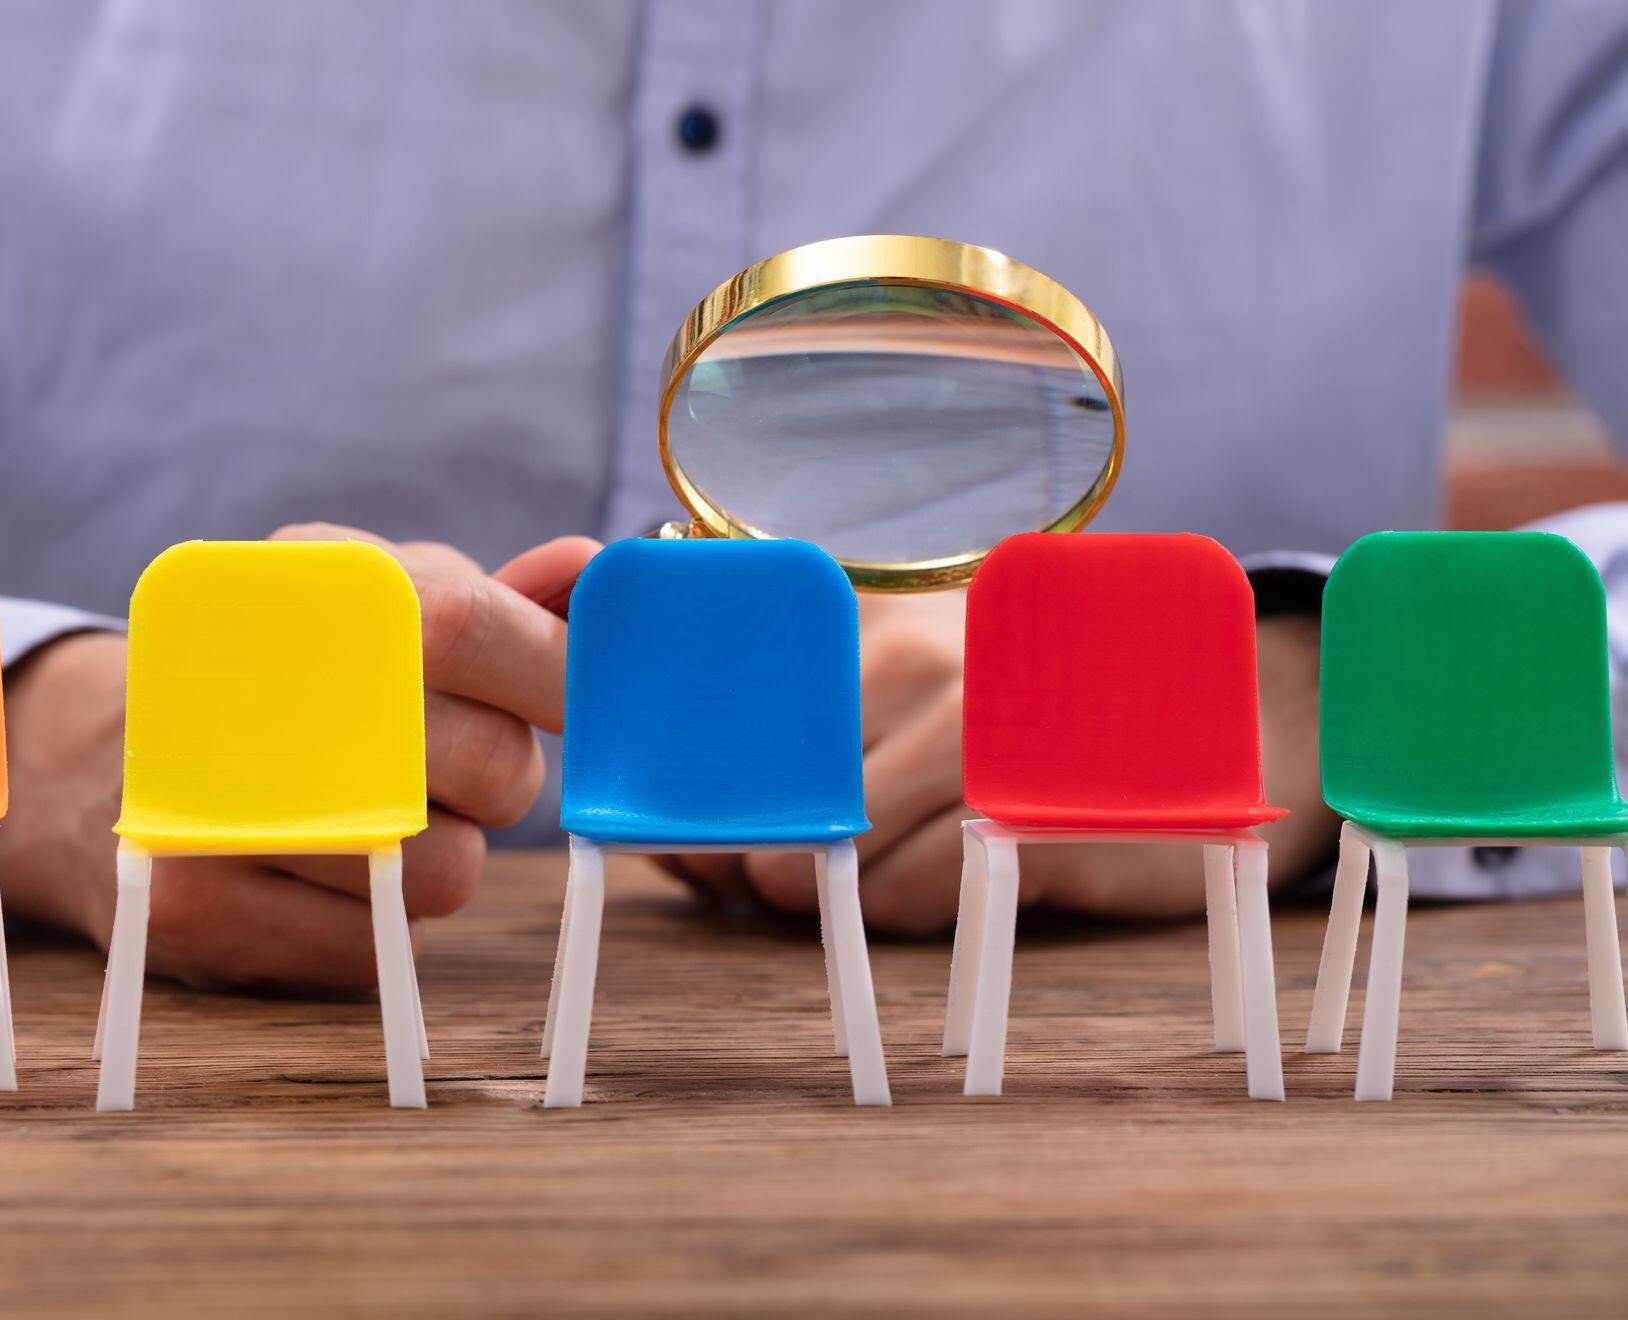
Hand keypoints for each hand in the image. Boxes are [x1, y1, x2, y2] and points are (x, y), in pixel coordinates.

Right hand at [0, 525, 598, 990]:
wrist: (91, 761)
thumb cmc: (284, 678)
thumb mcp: (377, 610)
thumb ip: (495, 603)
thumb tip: (595, 571)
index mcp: (308, 593)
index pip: (469, 625)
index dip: (555, 675)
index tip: (585, 705)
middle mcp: (249, 688)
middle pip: (487, 764)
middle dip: (498, 777)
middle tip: (452, 763)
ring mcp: (216, 809)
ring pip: (444, 874)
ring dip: (442, 856)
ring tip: (381, 817)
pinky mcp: (194, 914)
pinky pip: (376, 953)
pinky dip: (377, 922)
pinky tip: (324, 874)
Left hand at [660, 596, 1335, 929]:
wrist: (1221, 718)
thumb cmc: (1026, 714)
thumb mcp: (908, 690)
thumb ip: (788, 753)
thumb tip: (673, 848)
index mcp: (871, 615)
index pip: (733, 719)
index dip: (703, 798)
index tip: (689, 839)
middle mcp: (916, 658)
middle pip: (775, 801)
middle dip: (764, 862)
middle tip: (786, 879)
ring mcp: (979, 734)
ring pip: (837, 860)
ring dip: (840, 893)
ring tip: (886, 868)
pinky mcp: (1030, 812)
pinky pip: (914, 895)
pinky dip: (909, 910)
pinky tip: (950, 875)